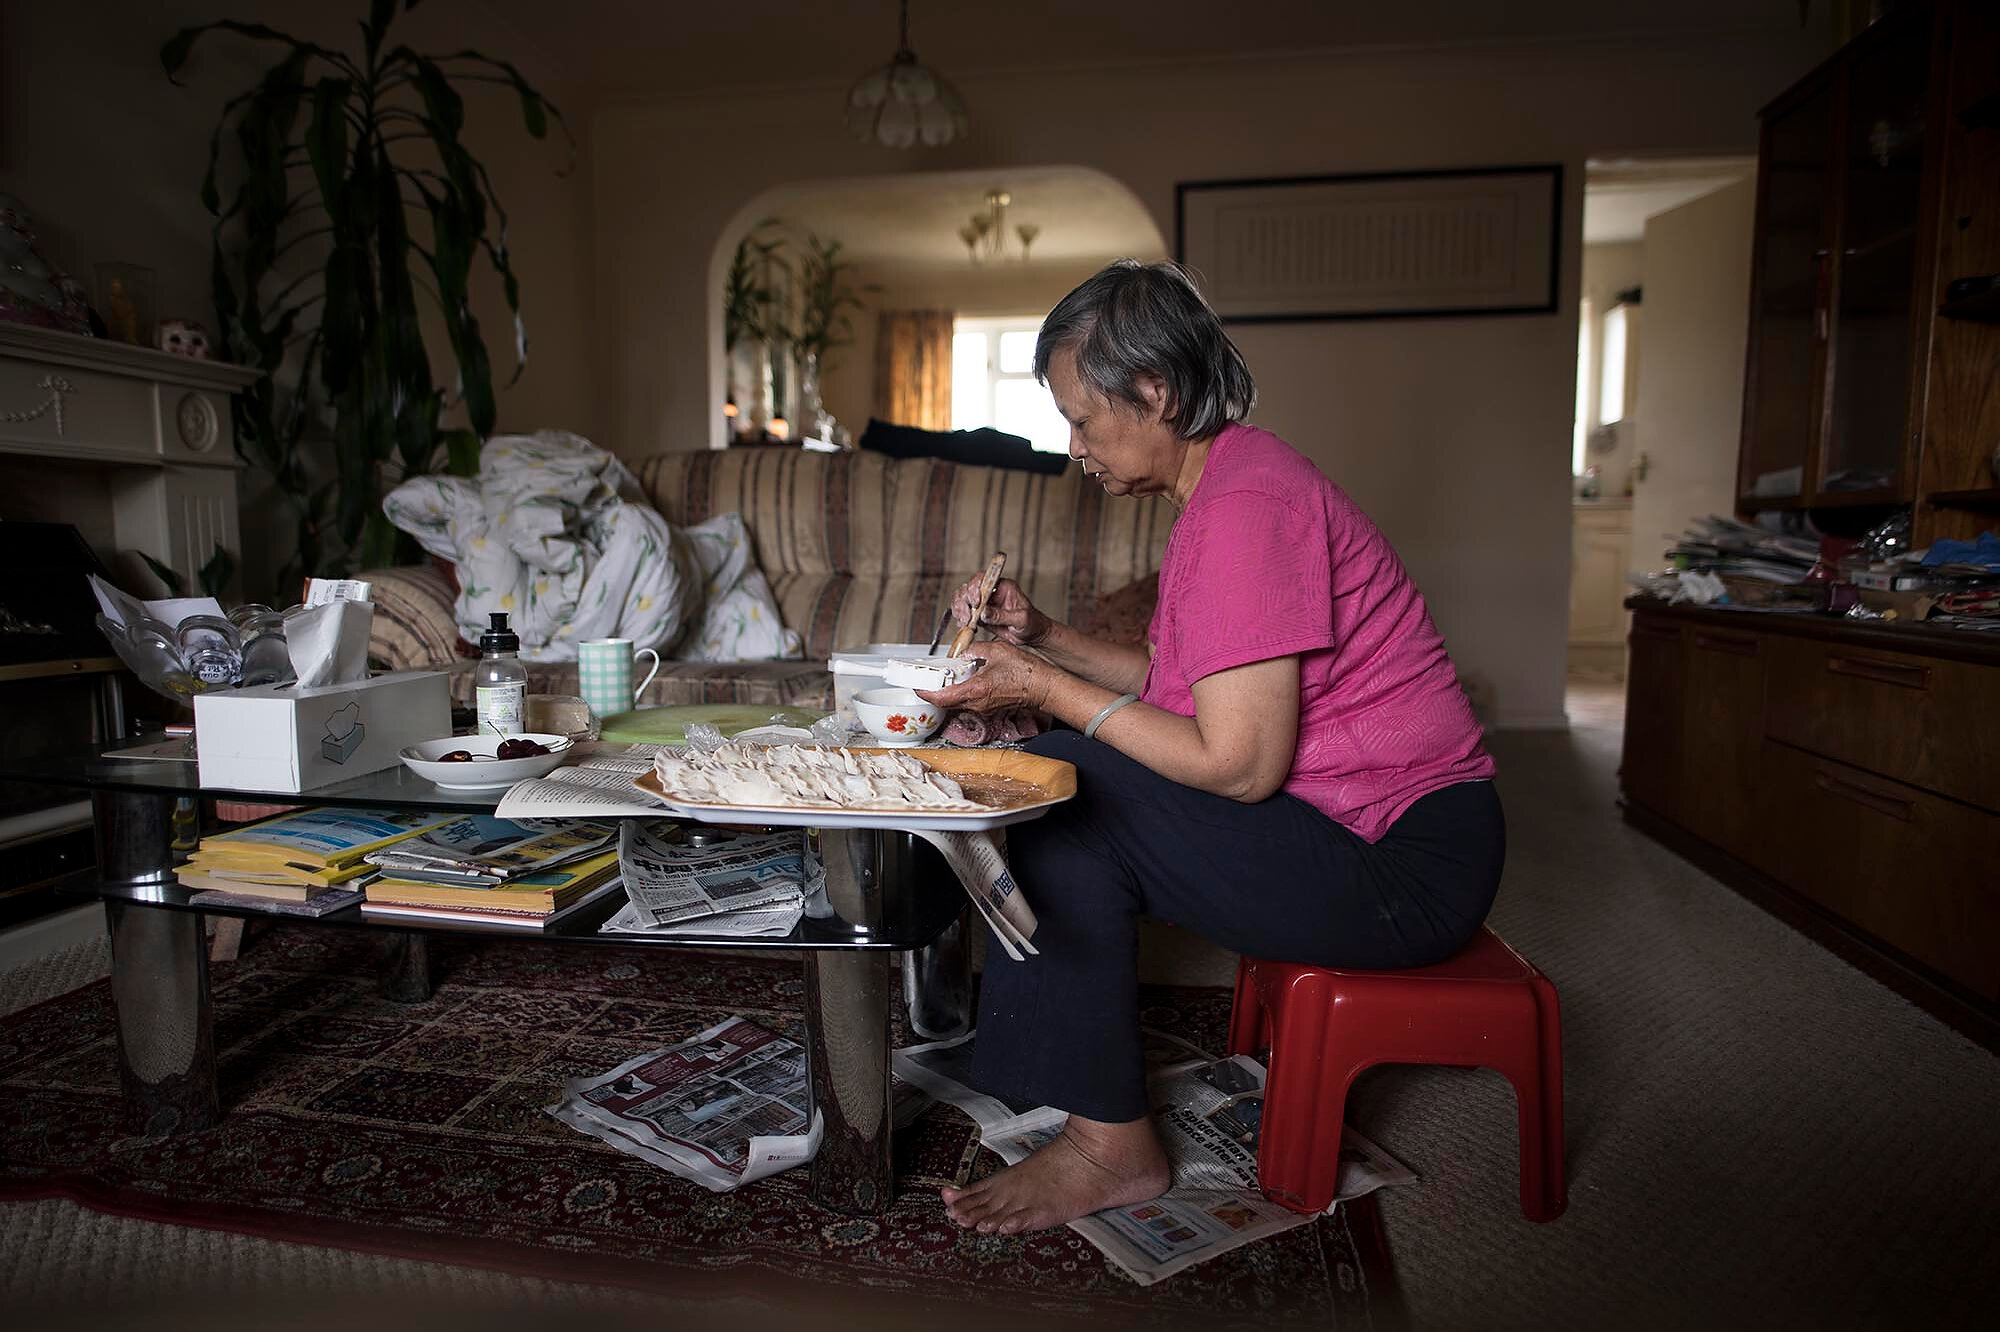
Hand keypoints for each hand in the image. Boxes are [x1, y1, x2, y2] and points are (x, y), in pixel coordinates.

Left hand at [917, 640, 1049, 713]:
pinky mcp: (989, 707)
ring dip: (947, 692)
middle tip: (926, 680)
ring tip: (943, 677)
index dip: (925, 693)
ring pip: (956, 703)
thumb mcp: (996, 650)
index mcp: (975, 690)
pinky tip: (963, 679)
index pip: (942, 697)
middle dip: (933, 692)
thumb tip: (964, 652)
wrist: (1044, 687)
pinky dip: (960, 692)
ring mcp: (983, 707)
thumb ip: (975, 650)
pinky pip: (968, 701)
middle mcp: (977, 703)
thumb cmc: (1025, 671)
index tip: (916, 686)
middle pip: (946, 702)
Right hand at [952, 576, 1049, 646]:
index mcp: (1003, 586)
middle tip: (967, 617)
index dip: (975, 587)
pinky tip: (965, 627)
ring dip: (959, 610)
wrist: (1032, 635)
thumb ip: (1002, 616)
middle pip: (968, 588)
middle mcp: (991, 592)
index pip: (983, 578)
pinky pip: (963, 612)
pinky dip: (960, 619)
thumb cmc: (1032, 623)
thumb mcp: (1021, 620)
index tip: (976, 602)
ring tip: (965, 623)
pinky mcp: (979, 615)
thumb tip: (983, 612)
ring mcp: (984, 603)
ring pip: (962, 598)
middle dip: (964, 601)